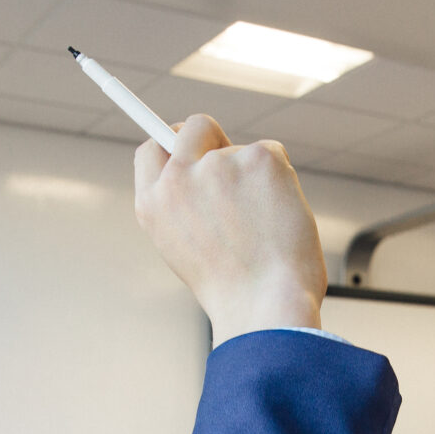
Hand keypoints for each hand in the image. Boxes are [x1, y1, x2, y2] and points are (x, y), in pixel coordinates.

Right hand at [134, 115, 324, 345]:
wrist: (266, 306)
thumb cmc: (236, 290)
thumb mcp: (187, 250)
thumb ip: (186, 207)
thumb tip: (204, 170)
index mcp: (153, 203)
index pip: (152, 148)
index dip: (172, 142)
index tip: (188, 144)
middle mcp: (178, 177)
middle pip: (195, 127)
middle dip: (217, 142)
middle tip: (240, 177)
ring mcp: (219, 164)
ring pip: (243, 149)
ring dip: (257, 178)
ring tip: (264, 227)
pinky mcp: (259, 158)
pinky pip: (273, 154)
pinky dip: (282, 181)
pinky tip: (280, 215)